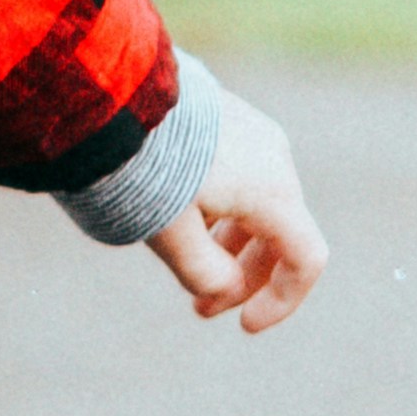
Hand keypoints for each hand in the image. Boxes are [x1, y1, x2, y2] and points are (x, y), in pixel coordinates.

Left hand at [146, 74, 324, 332]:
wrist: (109, 90)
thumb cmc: (140, 166)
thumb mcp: (168, 233)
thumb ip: (203, 273)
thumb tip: (223, 293)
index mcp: (271, 190)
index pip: (307, 259)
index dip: (284, 301)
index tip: (245, 326)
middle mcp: (274, 158)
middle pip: (280, 235)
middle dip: (244, 279)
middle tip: (200, 309)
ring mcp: (252, 131)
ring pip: (256, 206)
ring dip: (229, 247)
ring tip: (185, 266)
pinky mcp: (226, 116)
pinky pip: (239, 176)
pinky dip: (221, 212)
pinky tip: (180, 219)